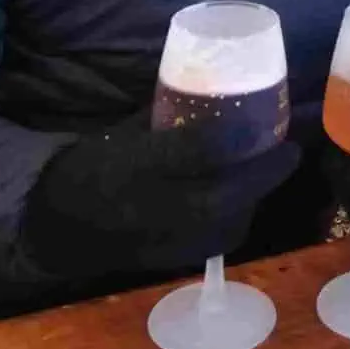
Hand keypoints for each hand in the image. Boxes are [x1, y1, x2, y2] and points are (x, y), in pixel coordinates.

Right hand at [22, 116, 300, 277]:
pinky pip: (217, 241)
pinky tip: (246, 200)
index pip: (196, 151)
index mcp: (135, 164)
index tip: (268, 120)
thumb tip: (220, 87)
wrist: (58, 225)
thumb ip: (169, 114)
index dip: (237, 136)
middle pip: (223, 194)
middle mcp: (151, 206)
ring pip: (227, 223)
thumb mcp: (124, 130)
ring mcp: (161, 241)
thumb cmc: (91, 166)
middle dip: (265, 172)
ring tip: (272, 170)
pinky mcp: (169, 261)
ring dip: (256, 195)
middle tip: (291, 150)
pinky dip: (238, 219)